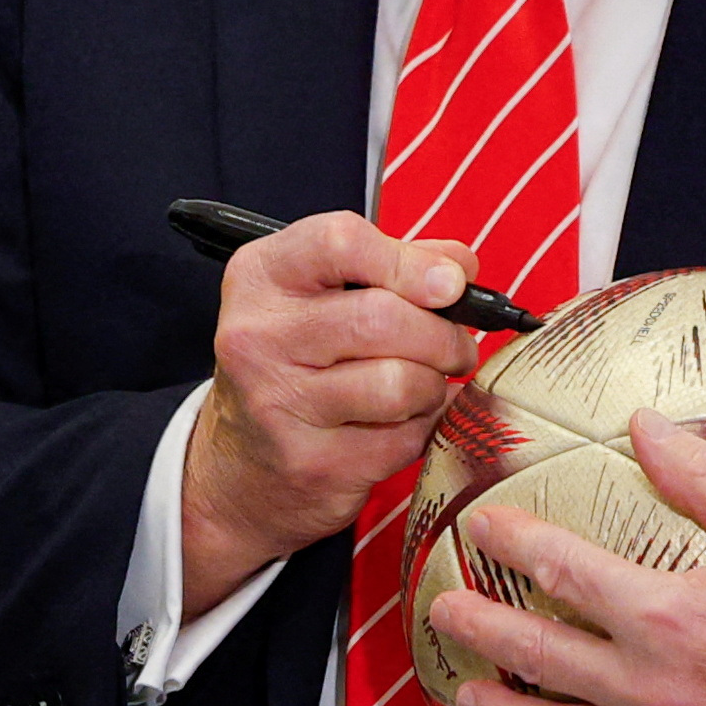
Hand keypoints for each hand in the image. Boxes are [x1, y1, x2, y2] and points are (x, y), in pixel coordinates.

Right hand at [179, 211, 490, 611]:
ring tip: (426, 385)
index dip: (409, 261)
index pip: (340, 243)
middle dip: (442, 335)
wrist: (244, 462)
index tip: (451, 283)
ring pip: (400, 382)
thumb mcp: (322, 296)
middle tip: (456, 348)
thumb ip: (394, 266)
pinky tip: (406, 422)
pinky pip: (404, 438)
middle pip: (381, 317)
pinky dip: (424, 428)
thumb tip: (460, 264)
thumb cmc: (298, 363)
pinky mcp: (311, 463)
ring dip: (433, 386)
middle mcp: (258, 336)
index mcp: (261, 277)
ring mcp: (278, 405)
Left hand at [425, 411, 705, 705]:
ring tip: (466, 696)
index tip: (481, 526)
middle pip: (538, 655)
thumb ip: (699, 474)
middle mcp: (653, 684)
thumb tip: (643, 423)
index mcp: (668, 612)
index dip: (512, 542)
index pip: (563, 569)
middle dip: (479, 630)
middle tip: (442, 612)